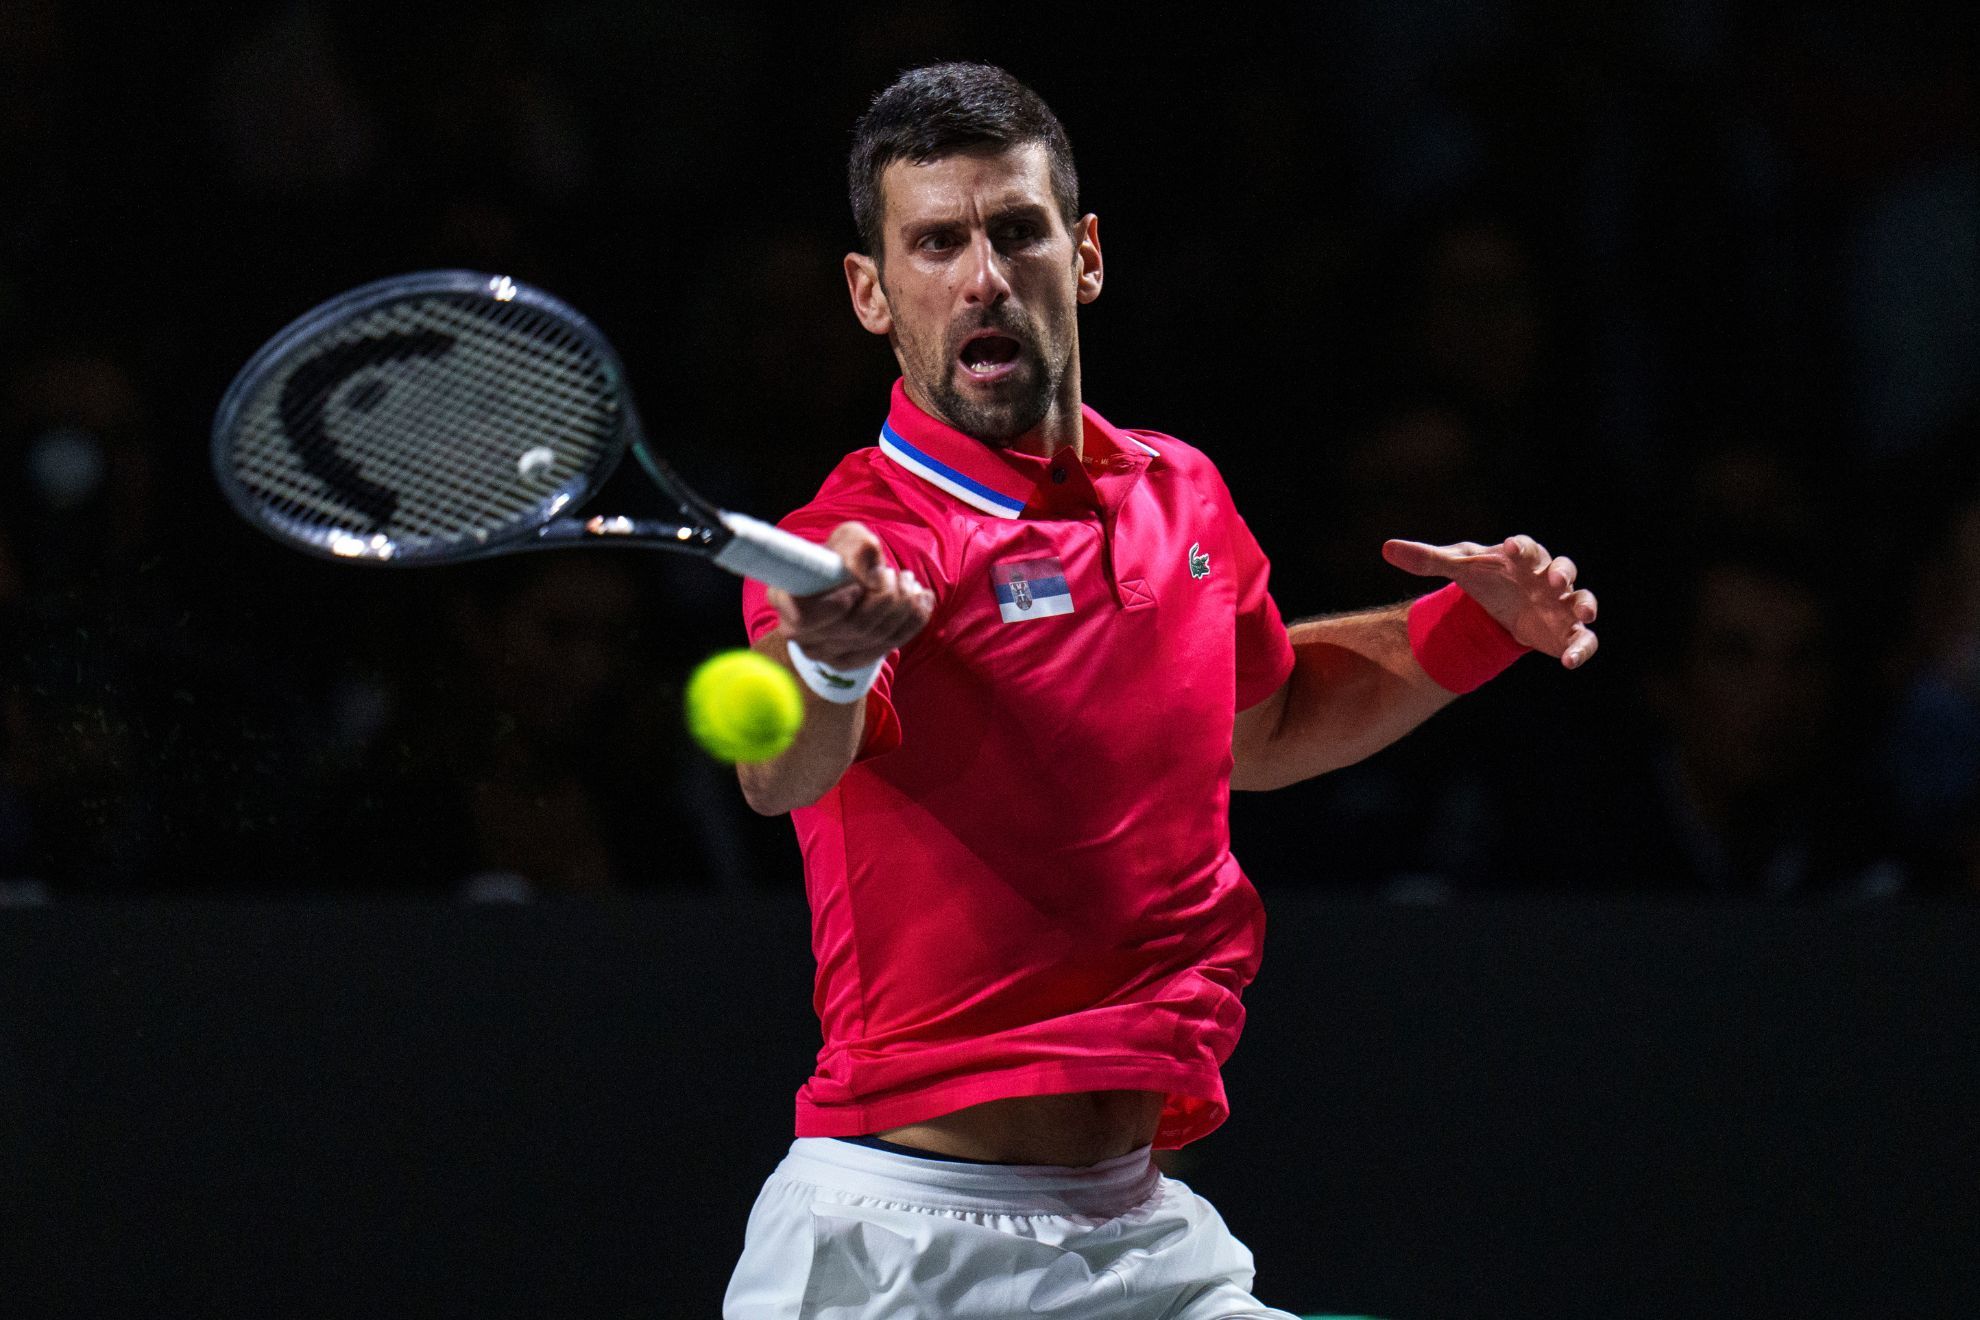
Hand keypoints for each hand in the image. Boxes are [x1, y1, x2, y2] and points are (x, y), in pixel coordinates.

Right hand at [768, 521, 934, 670]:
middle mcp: (802, 634)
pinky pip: (890, 645)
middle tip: (894, 573)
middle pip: (854, 626)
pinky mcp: (853, 661)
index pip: (806, 616)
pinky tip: (922, 598)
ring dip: (903, 605)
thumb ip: (857, 546)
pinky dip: (914, 620)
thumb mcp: (847, 539)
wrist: (844, 584)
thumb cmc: (840, 558)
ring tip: (908, 580)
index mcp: (785, 600)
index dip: (837, 603)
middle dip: (885, 597)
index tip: (858, 586)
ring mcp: (827, 654)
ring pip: (875, 637)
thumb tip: (872, 576)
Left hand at [1383, 534, 1599, 668]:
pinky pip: (1582, 639)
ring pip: (1582, 600)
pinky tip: (1569, 662)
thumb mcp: (1457, 569)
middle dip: (1562, 572)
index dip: (1521, 547)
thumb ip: (1426, 559)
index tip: (1511, 548)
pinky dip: (1581, 649)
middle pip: (1563, 568)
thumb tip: (1386, 549)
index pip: (1525, 547)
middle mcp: (1548, 578)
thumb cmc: (1484, 579)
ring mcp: (1561, 604)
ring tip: (1585, 613)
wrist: (1499, 609)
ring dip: (1586, 604)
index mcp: (1522, 558)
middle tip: (1555, 579)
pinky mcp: (1566, 632)